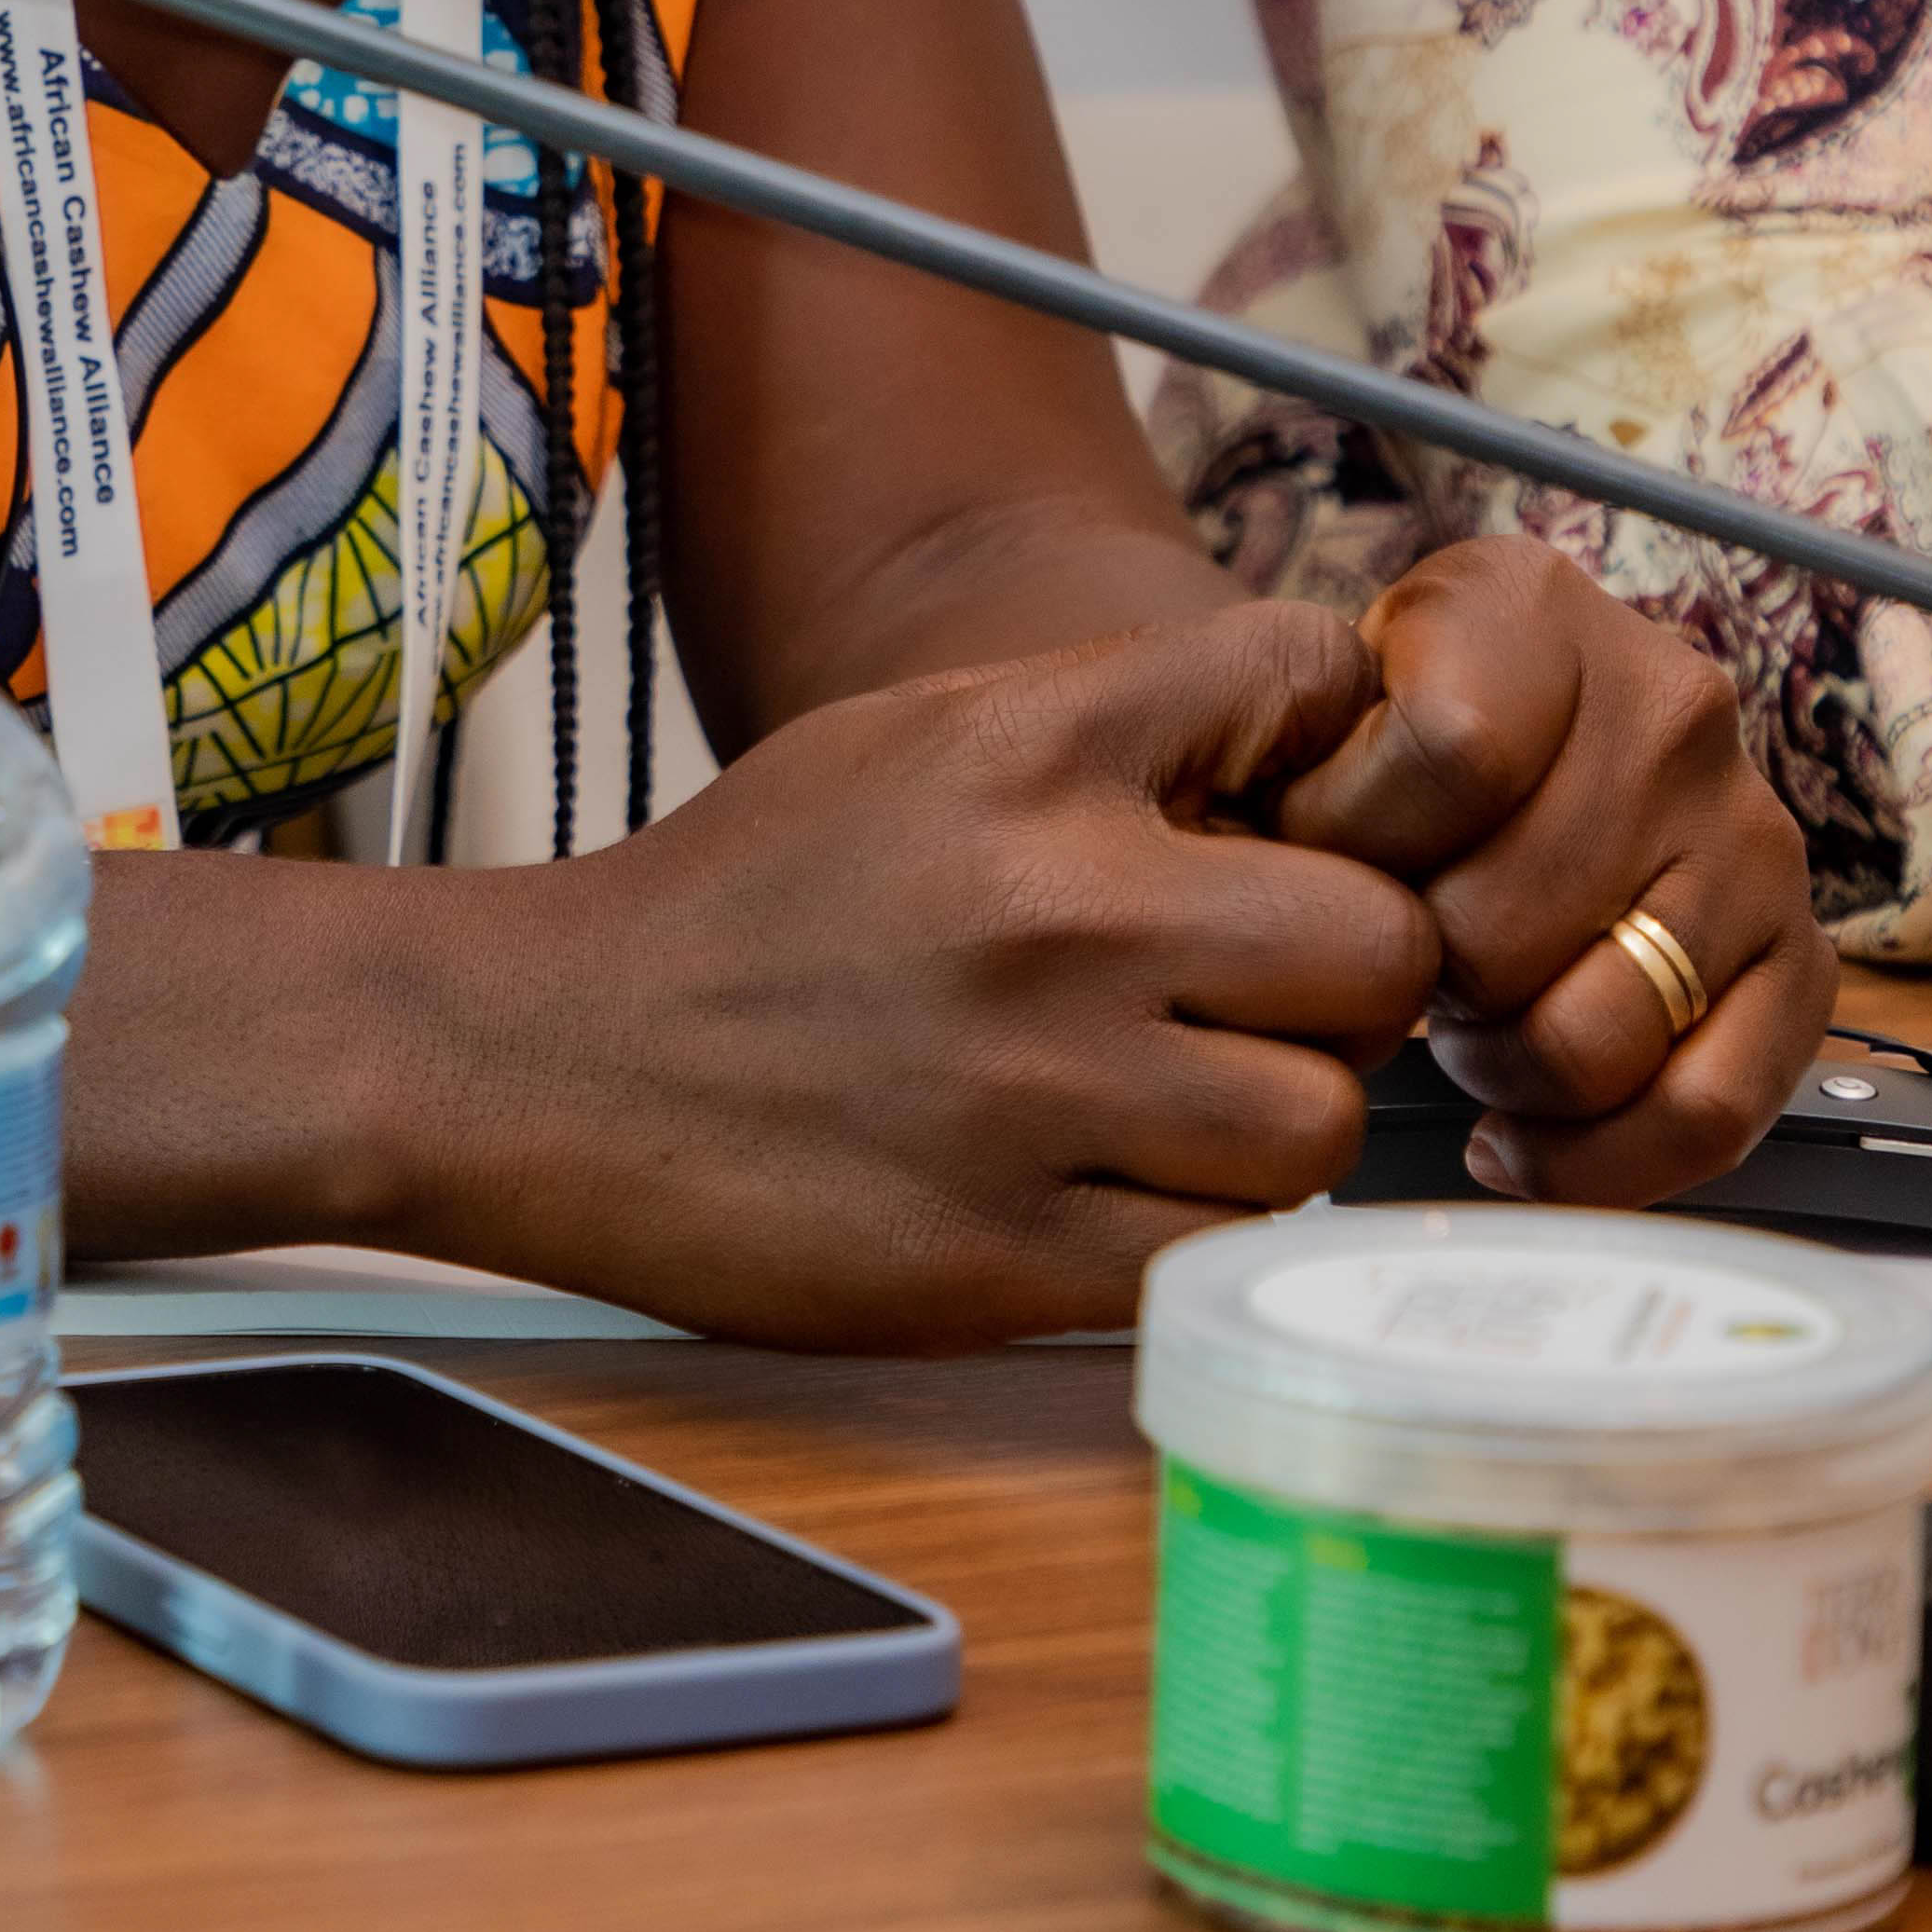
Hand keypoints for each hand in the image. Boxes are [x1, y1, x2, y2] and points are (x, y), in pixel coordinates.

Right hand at [398, 606, 1443, 1347]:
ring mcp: (1039, 1096)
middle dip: (1345, 974)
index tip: (1300, 811)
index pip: (1310, 674)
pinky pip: (1219, 1251)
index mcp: (1029, 750)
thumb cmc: (753, 898)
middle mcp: (1055, 910)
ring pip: (1320, 1123)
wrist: (553, 1061)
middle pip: (1378, 943)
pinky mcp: (1012, 1257)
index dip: (1342, 747)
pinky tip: (1114, 1191)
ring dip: (1275, 1120)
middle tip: (1265, 996)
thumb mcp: (918, 740)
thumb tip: (1325, 757)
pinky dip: (1193, 1231)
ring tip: (1181, 1107)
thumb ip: (1112, 733)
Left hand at [1267, 535, 1832, 1205]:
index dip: (1355, 839)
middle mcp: (1669, 703)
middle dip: (1417, 978)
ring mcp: (1749, 832)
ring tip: (1464, 1032)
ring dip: (1499, 1068)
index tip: (1319, 860)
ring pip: (1595, 1035)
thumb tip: (1280, 896)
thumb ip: (1295, 770)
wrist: (1496, 744)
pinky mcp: (1799, 952)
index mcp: (1532, 609)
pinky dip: (1596, 1159)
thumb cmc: (1385, 743)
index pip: (1453, 750)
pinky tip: (1518, 1137)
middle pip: (1506, 921)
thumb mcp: (1318, 701)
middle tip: (1395, 967)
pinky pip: (1709, 1109)